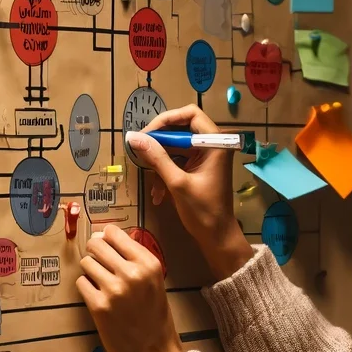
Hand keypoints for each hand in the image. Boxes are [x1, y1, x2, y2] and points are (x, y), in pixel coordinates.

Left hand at [76, 225, 184, 351]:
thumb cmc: (156, 320)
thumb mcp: (154, 283)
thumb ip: (136, 261)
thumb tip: (106, 238)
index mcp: (149, 264)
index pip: (115, 233)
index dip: (106, 238)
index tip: (107, 247)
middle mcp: (131, 272)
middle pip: (96, 245)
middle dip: (95, 254)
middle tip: (100, 266)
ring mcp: (114, 289)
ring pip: (86, 263)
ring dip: (90, 272)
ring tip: (101, 286)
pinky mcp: (98, 306)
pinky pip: (81, 283)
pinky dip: (86, 289)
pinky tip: (98, 299)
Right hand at [130, 105, 253, 281]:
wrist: (217, 237)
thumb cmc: (203, 211)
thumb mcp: (177, 183)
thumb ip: (156, 158)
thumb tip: (133, 138)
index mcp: (215, 143)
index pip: (190, 114)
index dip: (166, 120)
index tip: (147, 134)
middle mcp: (212, 145)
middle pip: (181, 129)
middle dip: (160, 142)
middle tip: (140, 151)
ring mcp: (205, 157)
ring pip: (176, 147)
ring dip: (160, 162)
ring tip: (148, 178)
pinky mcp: (199, 169)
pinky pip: (178, 162)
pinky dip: (165, 173)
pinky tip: (157, 193)